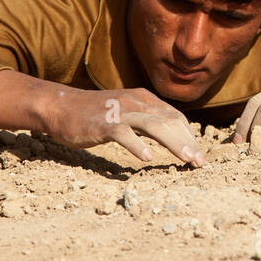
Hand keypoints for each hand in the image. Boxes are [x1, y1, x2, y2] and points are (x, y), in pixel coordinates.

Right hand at [46, 86, 205, 166]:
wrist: (61, 107)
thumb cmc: (94, 114)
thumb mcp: (126, 111)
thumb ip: (147, 121)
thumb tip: (171, 137)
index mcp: (143, 98)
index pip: (174, 116)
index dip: (189, 135)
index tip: (198, 154)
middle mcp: (135, 101)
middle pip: (169, 121)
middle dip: (188, 141)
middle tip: (200, 162)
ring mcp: (120, 111)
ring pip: (154, 125)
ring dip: (174, 143)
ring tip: (187, 159)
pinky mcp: (103, 123)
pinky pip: (124, 134)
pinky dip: (137, 145)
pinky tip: (148, 158)